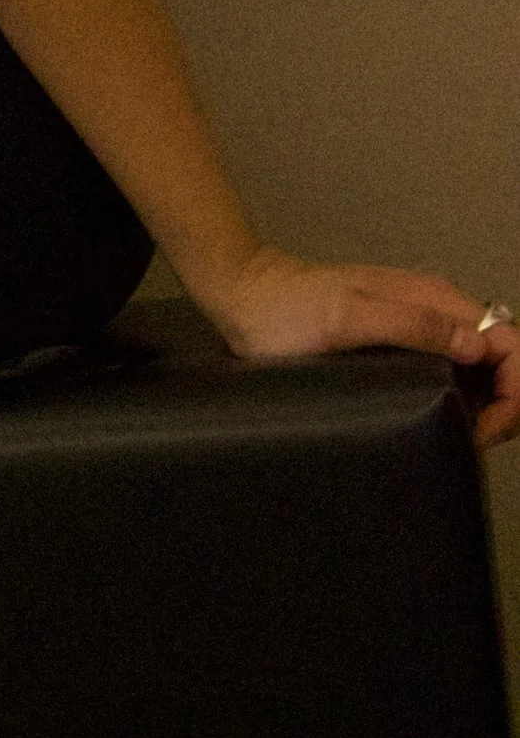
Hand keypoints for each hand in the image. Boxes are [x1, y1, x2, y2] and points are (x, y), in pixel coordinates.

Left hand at [202, 246, 517, 448]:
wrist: (244, 295)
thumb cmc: (287, 307)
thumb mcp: (348, 318)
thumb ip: (413, 324)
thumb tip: (478, 346)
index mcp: (433, 298)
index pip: (509, 343)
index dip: (513, 391)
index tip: (485, 429)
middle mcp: (435, 308)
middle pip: (502, 358)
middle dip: (505, 403)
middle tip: (474, 442)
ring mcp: (418, 324)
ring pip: (480, 368)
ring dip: (485, 405)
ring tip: (461, 439)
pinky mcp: (400, 341)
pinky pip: (450, 370)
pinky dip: (460, 399)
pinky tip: (442, 422)